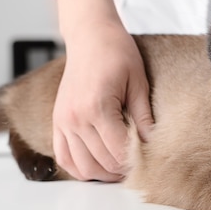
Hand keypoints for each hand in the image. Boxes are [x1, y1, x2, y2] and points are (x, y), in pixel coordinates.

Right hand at [51, 0, 153, 181]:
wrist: (89, 36)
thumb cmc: (116, 53)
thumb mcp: (138, 82)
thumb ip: (143, 117)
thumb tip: (152, 145)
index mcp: (97, 108)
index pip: (118, 151)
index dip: (136, 162)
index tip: (150, 162)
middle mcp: (76, 118)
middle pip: (102, 162)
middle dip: (122, 170)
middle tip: (140, 168)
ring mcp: (63, 121)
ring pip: (82, 166)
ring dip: (103, 174)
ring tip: (121, 169)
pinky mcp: (57, 121)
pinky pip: (64, 157)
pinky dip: (80, 168)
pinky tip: (97, 166)